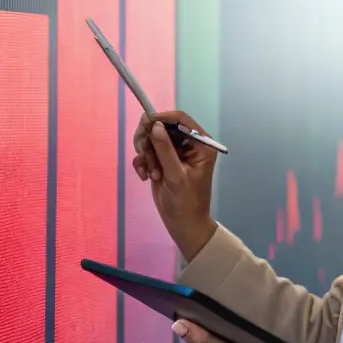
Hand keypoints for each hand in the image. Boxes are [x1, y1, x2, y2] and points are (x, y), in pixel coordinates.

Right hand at [132, 109, 217, 259]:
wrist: (182, 224)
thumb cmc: (186, 202)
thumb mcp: (175, 175)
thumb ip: (165, 149)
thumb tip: (155, 125)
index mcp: (201, 144)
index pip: (181, 119)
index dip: (162, 118)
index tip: (145, 123)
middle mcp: (188, 145)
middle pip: (162, 126)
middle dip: (149, 139)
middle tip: (142, 151)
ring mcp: (174, 153)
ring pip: (152, 139)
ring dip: (146, 155)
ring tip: (151, 173)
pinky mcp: (162, 161)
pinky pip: (147, 152)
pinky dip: (143, 163)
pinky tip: (145, 177)